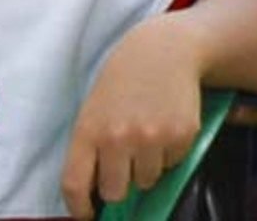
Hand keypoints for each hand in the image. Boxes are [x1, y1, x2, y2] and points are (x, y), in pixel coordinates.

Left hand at [62, 16, 201, 219]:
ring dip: (145, 168)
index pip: (75, 183)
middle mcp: (118, 138)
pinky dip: (167, 154)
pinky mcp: (181, 137)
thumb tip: (95, 190)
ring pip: (147, 181)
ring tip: (144, 134)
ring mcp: (151, 139)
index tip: (86, 214)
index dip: (79, 207)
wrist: (161, 53)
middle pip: (115, 192)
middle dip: (119, 185)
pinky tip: (163, 126)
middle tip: (122, 164)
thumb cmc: (120, 83)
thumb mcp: (94, 109)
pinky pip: (171, 165)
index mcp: (88, 130)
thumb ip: (92, 147)